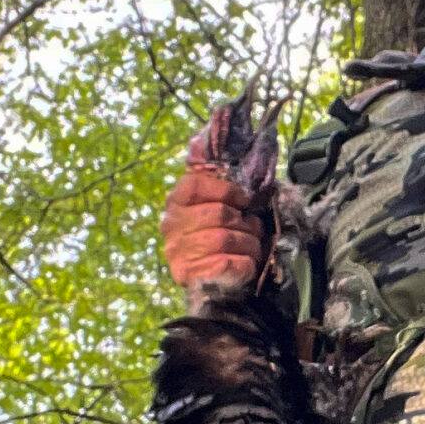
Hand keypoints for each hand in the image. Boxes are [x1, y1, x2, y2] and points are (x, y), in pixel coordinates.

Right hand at [161, 162, 267, 291]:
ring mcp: (178, 252)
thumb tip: (212, 143)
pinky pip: (228, 263)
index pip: (195, 185)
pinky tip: (246, 263)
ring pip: (226, 239)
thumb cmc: (216, 234)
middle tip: (253, 228)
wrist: (209, 281)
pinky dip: (245, 263)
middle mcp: (172, 226)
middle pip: (219, 214)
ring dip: (249, 243)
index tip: (243, 200)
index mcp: (176, 202)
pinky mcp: (190, 276)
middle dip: (245, 222)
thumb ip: (216, 183)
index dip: (225, 190)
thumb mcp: (213, 205)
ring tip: (253, 246)